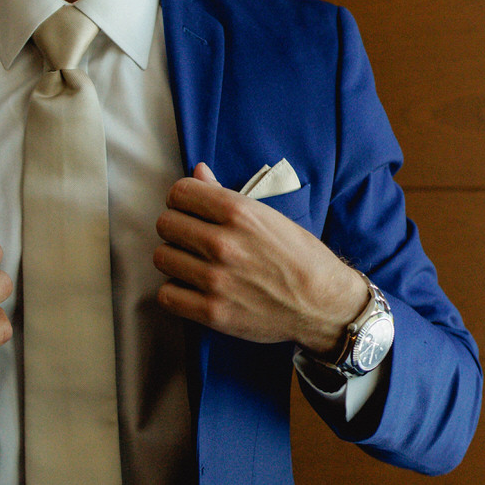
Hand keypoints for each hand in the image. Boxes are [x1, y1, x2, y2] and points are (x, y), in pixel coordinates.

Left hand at [153, 163, 368, 354]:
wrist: (323, 304)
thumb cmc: (300, 257)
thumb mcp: (268, 216)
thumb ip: (225, 194)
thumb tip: (197, 171)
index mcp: (238, 213)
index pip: (179, 193)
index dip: (182, 200)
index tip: (191, 210)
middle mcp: (223, 243)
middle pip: (165, 224)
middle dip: (177, 228)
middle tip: (192, 238)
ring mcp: (215, 279)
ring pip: (162, 257)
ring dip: (175, 259)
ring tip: (194, 263)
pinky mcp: (212, 312)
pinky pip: (166, 295)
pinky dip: (175, 291)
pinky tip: (192, 287)